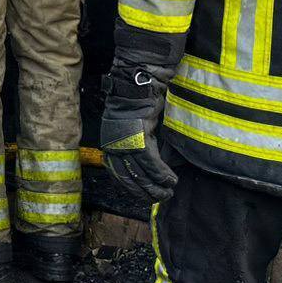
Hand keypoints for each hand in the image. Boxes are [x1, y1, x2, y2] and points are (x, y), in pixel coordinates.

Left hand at [100, 58, 178, 203]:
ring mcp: (125, 143)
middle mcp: (114, 146)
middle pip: (128, 178)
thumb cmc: (136, 103)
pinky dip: (162, 174)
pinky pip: (151, 163)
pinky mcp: (139, 138)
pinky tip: (171, 181)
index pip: (117, 174)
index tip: (143, 196)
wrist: (138, 84)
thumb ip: (134, 144)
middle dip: (145, 192)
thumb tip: (145, 162)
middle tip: (160, 199)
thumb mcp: (130, 128)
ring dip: (156, 187)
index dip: (132, 188)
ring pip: (141, 174)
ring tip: (168, 192)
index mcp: (109, 144)